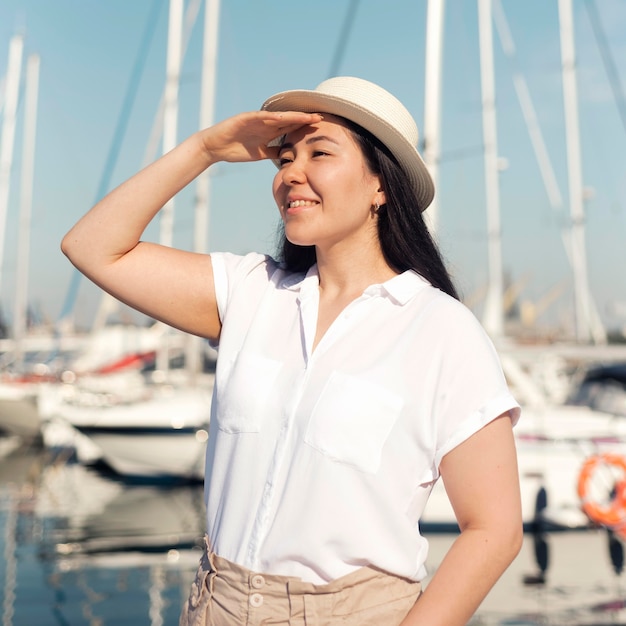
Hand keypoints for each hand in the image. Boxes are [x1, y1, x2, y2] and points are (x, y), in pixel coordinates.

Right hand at [198, 110, 322, 163]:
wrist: (215, 147)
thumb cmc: (235, 150)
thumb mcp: (259, 154)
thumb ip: (273, 152)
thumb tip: (287, 157)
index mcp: (268, 132)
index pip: (290, 128)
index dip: (304, 128)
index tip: (320, 129)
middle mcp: (265, 124)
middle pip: (288, 120)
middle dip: (304, 119)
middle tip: (321, 118)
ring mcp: (256, 120)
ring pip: (278, 117)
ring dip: (293, 116)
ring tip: (307, 117)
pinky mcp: (245, 118)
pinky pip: (261, 117)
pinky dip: (272, 117)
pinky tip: (284, 117)